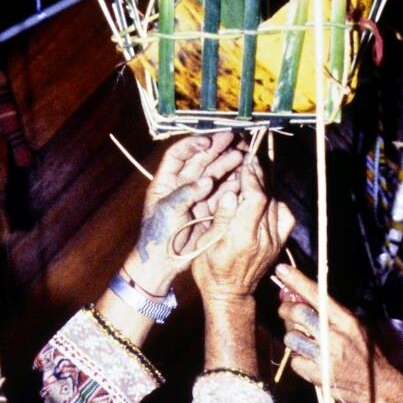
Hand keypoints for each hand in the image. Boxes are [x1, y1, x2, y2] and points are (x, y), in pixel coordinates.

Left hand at [127, 132, 245, 294]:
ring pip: (213, 175)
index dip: (193, 145)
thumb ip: (187, 193)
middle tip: (234, 139)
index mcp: (166, 181)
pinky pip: (221, 193)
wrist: (164, 262)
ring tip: (243, 156)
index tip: (208, 141)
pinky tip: (243, 176)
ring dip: (227, 164)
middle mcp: (181, 185)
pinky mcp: (208, 209)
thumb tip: (208, 180)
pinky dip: (232, 184)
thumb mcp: (168, 211)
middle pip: (200, 161)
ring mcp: (196, 197)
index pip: (178, 154)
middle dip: (217, 149)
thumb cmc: (158, 235)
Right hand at [194, 157, 294, 302]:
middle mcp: (263, 239)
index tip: (245, 164)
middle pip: (267, 198)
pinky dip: (277, 204)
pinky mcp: (279, 244)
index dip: (252, 178)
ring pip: (276, 205)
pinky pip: (285, 217)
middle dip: (258, 177)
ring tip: (254, 176)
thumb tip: (231, 193)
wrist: (230, 295)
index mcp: (243, 238)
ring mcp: (274, 242)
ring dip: (266, 188)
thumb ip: (221, 218)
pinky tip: (266, 200)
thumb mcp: (206, 245)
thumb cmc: (210, 271)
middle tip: (250, 161)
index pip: (256, 199)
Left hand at [276, 263, 393, 402]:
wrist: (381, 387)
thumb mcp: (356, 327)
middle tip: (285, 310)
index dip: (297, 280)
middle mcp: (335, 337)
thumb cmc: (367, 353)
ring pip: (291, 338)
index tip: (282, 270)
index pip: (318, 295)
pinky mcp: (318, 376)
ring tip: (304, 341)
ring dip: (292, 337)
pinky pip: (295, 361)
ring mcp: (325, 357)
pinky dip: (298, 359)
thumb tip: (300, 297)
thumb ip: (331, 314)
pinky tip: (310, 359)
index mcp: (347, 321)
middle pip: (298, 313)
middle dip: (286, 309)